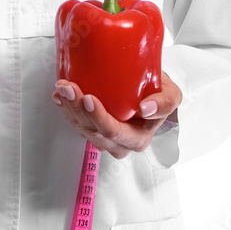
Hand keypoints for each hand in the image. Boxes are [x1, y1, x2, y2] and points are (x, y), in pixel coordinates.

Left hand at [52, 71, 181, 158]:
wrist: (150, 90)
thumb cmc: (159, 92)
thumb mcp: (172, 94)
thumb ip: (166, 102)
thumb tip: (145, 109)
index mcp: (137, 139)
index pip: (114, 132)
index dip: (99, 118)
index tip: (89, 98)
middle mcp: (118, 143)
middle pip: (92, 131)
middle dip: (76, 109)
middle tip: (68, 87)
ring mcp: (103, 137)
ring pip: (81, 127)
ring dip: (68, 107)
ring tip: (62, 86)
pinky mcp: (92, 128)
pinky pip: (75, 122)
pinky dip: (65, 109)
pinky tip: (58, 96)